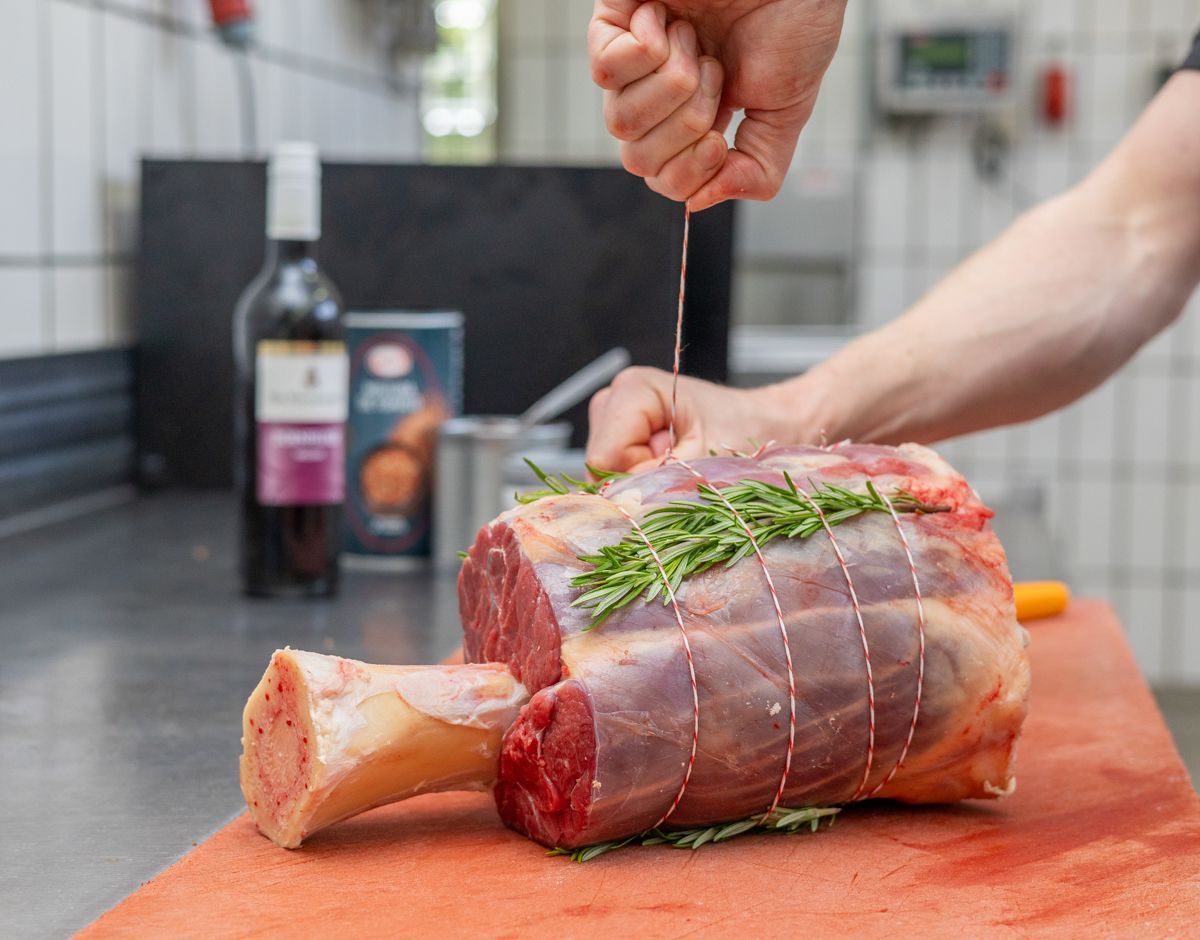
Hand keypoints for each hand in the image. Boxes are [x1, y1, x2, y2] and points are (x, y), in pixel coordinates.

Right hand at [586, 366, 800, 472]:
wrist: (767, 425)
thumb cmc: (745, 432)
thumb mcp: (704, 464)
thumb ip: (659, 486)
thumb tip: (623, 514)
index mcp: (632, 390)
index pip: (602, 458)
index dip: (634, 478)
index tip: (674, 470)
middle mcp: (615, 398)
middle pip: (599, 465)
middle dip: (636, 480)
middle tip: (681, 468)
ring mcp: (615, 418)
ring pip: (605, 473)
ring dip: (642, 481)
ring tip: (680, 464)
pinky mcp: (622, 436)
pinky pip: (617, 474)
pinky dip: (645, 479)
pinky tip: (672, 465)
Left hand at [588, 0, 846, 209]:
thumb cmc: (795, 16)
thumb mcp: (788, 110)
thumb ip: (756, 170)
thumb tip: (700, 202)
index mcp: (698, 118)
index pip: (664, 180)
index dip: (690, 172)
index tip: (722, 139)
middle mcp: (660, 93)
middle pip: (638, 159)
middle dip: (687, 124)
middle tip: (716, 74)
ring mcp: (635, 57)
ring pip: (619, 121)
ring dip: (672, 84)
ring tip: (696, 41)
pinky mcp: (614, 18)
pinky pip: (604, 70)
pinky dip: (644, 49)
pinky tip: (667, 19)